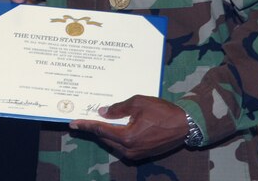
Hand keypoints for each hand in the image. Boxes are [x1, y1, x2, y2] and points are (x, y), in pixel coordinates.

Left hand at [69, 95, 188, 160]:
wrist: (184, 125)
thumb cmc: (162, 111)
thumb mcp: (138, 103)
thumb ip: (118, 108)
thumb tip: (102, 112)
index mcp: (127, 137)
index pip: (101, 130)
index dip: (86, 126)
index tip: (73, 123)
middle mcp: (129, 150)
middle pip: (105, 138)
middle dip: (93, 130)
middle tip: (81, 121)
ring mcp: (136, 154)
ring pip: (113, 143)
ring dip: (104, 134)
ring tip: (94, 123)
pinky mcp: (142, 154)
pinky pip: (122, 146)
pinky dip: (115, 137)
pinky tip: (112, 128)